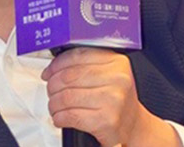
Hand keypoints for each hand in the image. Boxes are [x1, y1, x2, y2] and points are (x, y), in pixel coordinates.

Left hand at [41, 48, 180, 146]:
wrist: (134, 127)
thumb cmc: (116, 101)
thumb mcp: (108, 75)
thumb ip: (85, 65)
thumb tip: (54, 66)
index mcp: (117, 62)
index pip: (77, 55)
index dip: (56, 64)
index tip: (49, 73)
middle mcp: (117, 79)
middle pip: (69, 76)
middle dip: (52, 86)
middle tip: (51, 92)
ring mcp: (113, 100)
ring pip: (67, 97)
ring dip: (54, 104)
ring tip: (55, 106)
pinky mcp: (106, 121)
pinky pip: (71, 116)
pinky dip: (59, 118)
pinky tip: (61, 118)